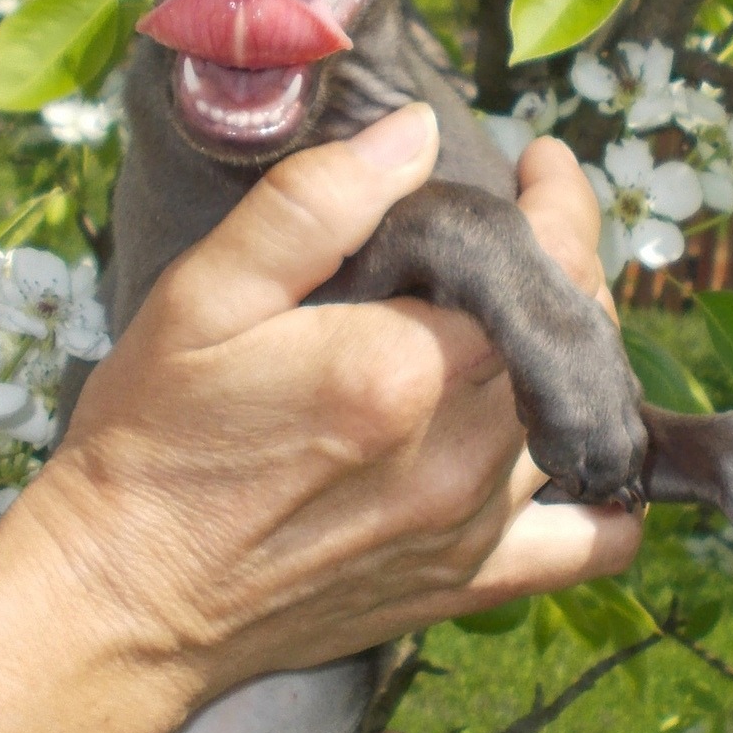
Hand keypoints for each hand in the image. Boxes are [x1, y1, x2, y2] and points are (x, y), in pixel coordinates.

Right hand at [42, 106, 641, 697]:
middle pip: (575, 335)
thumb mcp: (204, 296)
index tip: (540, 160)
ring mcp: (472, 526)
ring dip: (575, 355)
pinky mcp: (466, 584)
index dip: (556, 203)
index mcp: (403, 366)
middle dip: (565, 265)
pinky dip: (608, 492)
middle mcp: (459, 451)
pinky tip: (572, 447)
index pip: (541, 265)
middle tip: (525, 224)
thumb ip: (316, 203)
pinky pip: (592, 543)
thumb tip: (419, 132)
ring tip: (523, 313)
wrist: (123, 599)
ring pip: (587, 417)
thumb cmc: (152, 439)